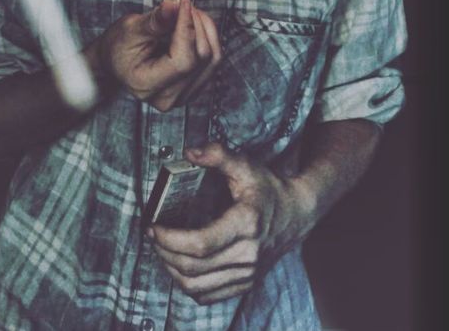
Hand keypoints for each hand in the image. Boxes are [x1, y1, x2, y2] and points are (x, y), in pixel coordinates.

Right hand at [95, 0, 221, 110]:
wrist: (118, 62)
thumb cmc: (120, 47)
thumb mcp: (131, 29)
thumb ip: (155, 20)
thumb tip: (173, 6)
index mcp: (147, 85)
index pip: (182, 61)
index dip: (187, 29)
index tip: (183, 4)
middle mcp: (169, 97)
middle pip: (201, 58)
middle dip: (197, 24)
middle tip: (184, 4)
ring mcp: (185, 95)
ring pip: (213, 58)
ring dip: (205, 29)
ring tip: (187, 13)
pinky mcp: (196, 86)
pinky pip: (214, 60)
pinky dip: (207, 37)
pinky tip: (192, 25)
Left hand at [148, 143, 313, 304]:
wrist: (297, 214)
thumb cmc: (269, 188)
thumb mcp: (246, 165)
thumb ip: (218, 154)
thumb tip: (189, 152)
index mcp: (247, 224)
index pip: (202, 243)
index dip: (171, 239)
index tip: (153, 227)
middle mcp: (249, 254)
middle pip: (194, 267)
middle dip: (165, 252)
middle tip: (152, 236)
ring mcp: (248, 273)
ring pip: (197, 286)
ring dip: (171, 270)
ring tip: (161, 250)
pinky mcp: (246, 284)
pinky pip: (207, 296)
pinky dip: (186, 285)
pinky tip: (178, 266)